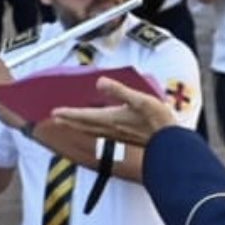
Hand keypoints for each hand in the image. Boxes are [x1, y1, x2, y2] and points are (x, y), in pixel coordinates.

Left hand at [53, 78, 177, 146]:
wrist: (169, 143)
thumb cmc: (157, 120)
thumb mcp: (140, 99)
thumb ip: (119, 90)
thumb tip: (100, 82)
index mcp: (112, 118)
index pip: (84, 115)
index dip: (69, 113)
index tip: (54, 112)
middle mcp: (111, 129)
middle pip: (84, 125)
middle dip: (69, 121)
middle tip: (55, 119)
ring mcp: (117, 136)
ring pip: (91, 131)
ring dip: (78, 127)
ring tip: (69, 123)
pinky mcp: (124, 139)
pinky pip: (101, 134)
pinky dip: (92, 131)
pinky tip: (95, 130)